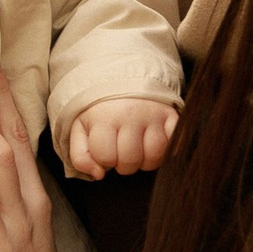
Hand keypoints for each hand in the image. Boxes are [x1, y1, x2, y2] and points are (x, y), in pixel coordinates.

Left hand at [64, 94, 179, 177]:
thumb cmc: (99, 108)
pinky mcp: (171, 114)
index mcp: (104, 117)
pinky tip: (153, 143)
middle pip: (130, 161)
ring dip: (145, 160)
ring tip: (137, 149)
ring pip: (154, 156)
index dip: (105, 160)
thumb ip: (81, 156)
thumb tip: (99, 175)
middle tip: (121, 150)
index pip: (106, 158)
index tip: (105, 149)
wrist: (121, 76)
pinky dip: (165, 150)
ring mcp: (153, 114)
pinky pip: (172, 144)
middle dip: (123, 163)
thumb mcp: (80, 128)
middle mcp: (130, 115)